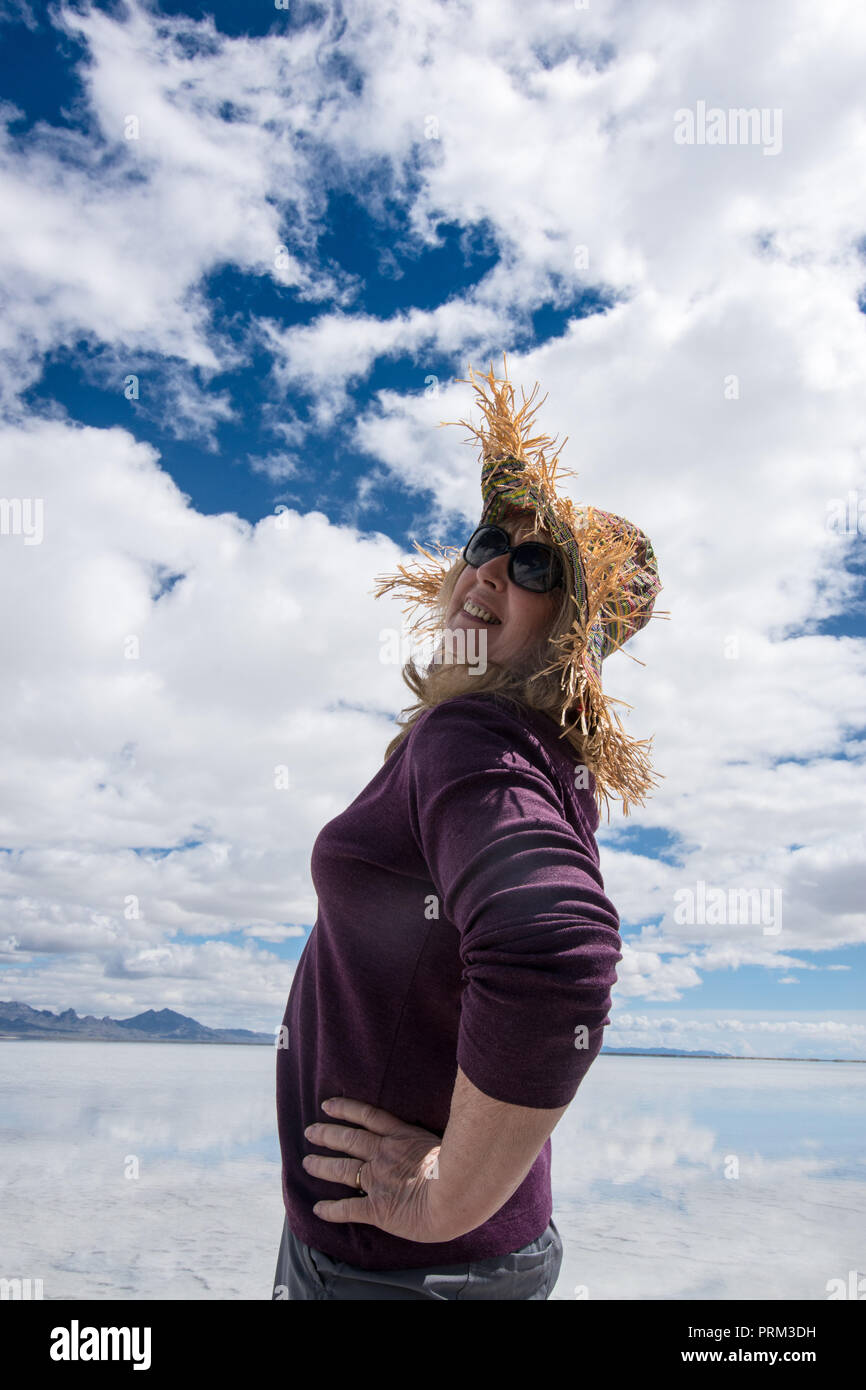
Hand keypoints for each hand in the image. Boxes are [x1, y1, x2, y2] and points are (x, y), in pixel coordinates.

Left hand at [303, 1095, 444, 1242]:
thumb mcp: (450, 1140)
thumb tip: (450, 1134)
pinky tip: (317, 1209)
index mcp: (402, 1137)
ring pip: (343, 1169)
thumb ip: (437, 1136)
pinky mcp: (376, 1208)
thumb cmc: (461, 1168)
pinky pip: (348, 1208)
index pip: (368, 1117)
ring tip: (307, 1163)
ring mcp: (378, 1180)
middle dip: (327, 1134)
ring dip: (322, 1166)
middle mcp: (385, 1155)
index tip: (327, 1105)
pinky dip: (331, 1210)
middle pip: (349, 1140)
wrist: (455, 1195)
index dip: (345, 1109)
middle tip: (309, 1131)